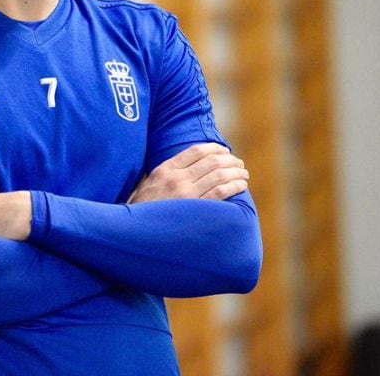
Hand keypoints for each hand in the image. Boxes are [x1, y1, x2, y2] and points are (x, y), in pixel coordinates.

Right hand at [128, 143, 248, 203]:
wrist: (135, 230)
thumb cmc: (142, 208)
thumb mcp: (148, 183)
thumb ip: (165, 173)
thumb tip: (185, 166)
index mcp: (165, 169)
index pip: (196, 151)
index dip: (214, 148)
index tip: (224, 151)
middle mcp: (177, 178)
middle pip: (211, 161)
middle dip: (230, 160)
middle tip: (239, 163)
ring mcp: (186, 194)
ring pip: (219, 176)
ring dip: (236, 172)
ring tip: (244, 174)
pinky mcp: (195, 209)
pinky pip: (219, 193)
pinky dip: (234, 186)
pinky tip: (241, 185)